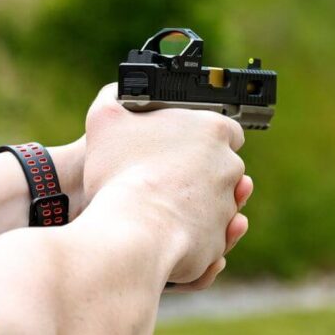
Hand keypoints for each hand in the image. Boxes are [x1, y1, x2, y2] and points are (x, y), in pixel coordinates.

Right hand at [82, 84, 248, 286]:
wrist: (134, 233)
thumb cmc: (121, 174)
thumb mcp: (105, 121)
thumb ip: (113, 99)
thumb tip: (117, 92)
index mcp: (213, 130)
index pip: (220, 127)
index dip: (197, 136)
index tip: (176, 144)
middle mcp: (229, 167)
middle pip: (218, 166)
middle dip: (196, 171)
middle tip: (163, 175)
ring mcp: (227, 207)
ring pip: (214, 203)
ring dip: (194, 203)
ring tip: (160, 205)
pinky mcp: (218, 241)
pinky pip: (207, 237)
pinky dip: (191, 234)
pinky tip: (167, 230)